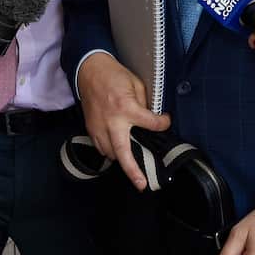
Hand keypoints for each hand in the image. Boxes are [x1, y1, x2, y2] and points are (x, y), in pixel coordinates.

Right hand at [76, 52, 170, 189]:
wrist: (89, 71)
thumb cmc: (115, 75)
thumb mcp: (136, 84)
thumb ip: (144, 103)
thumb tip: (150, 117)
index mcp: (126, 108)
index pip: (151, 123)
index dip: (162, 123)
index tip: (166, 121)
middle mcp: (112, 122)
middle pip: (123, 152)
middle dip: (133, 171)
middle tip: (142, 184)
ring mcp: (99, 127)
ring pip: (111, 153)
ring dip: (122, 159)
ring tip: (133, 164)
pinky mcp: (90, 129)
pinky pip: (101, 147)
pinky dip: (110, 151)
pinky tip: (119, 149)